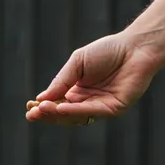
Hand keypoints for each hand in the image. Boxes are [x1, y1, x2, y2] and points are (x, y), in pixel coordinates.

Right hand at [25, 31, 160, 125]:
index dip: (43, 107)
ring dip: (58, 114)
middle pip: (63, 114)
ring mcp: (100, 107)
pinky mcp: (113, 109)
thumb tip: (41, 98)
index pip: (56, 104)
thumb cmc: (107, 51)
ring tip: (43, 109)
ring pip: (75, 117)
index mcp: (77, 91)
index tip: (29, 109)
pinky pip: (91, 112)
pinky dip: (75, 111)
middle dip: (47, 114)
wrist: (134, 47)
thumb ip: (61, 80)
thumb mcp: (77, 63)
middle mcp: (87, 102)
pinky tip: (61, 108)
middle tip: (32, 114)